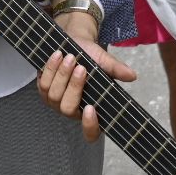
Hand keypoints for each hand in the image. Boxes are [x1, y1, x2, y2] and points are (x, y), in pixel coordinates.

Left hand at [36, 12, 138, 141]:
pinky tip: (58, 55)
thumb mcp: (104, 61)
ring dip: (62, 75)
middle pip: (68, 109)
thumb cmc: (90, 56)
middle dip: (74, 88)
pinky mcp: (43, 90)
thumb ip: (116, 70)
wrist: (74, 42)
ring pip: (54, 96)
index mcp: (91, 111)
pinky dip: (51, 69)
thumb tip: (132, 76)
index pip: (91, 132)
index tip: (91, 108)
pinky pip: (43, 85)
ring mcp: (56, 102)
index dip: (89, 126)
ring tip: (70, 57)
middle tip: (81, 68)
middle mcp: (72, 110)